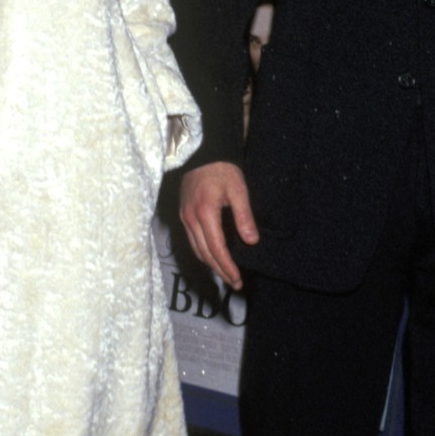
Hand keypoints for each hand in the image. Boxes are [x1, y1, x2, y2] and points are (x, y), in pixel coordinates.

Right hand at [179, 161, 257, 290]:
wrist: (203, 152)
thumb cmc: (223, 169)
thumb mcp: (239, 190)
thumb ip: (244, 216)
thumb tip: (251, 241)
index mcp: (205, 213)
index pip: (216, 248)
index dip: (227, 266)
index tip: (237, 279)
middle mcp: (190, 218)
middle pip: (204, 253)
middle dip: (220, 271)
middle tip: (235, 283)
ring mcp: (184, 217)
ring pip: (196, 249)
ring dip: (210, 264)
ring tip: (226, 274)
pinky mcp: (183, 214)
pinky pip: (192, 240)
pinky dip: (203, 253)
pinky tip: (213, 257)